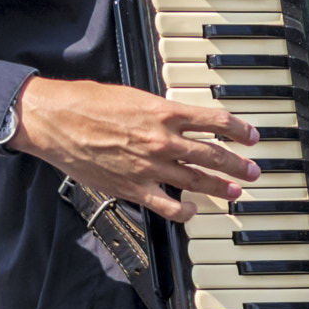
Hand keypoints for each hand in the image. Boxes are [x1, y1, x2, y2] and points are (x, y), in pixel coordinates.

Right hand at [6, 77, 261, 222]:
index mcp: (165, 112)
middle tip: (253, 171)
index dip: (240, 130)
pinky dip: (184, 211)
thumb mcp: (134, 96)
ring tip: (236, 192)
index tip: (251, 137)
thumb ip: (160, 111)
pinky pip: (167, 205)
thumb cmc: (88, 103)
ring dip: (221, 188)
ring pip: (197, 181)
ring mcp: (150, 166)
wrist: (55, 120)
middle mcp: (163, 140)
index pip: (216, 121)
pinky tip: (192, 211)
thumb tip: (180, 119)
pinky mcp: (132, 188)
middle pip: (213, 155)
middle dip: (238, 165)